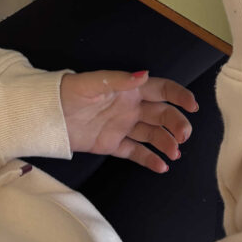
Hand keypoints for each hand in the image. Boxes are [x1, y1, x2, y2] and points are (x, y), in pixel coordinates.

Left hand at [60, 70, 197, 173]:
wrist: (48, 115)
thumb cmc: (70, 92)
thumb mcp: (94, 83)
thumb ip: (120, 81)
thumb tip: (145, 74)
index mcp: (129, 90)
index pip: (161, 90)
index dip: (179, 95)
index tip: (193, 105)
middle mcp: (131, 108)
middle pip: (162, 115)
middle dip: (176, 124)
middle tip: (183, 136)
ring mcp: (123, 126)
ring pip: (152, 134)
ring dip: (166, 143)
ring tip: (174, 153)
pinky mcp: (113, 144)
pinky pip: (135, 151)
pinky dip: (149, 159)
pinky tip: (162, 167)